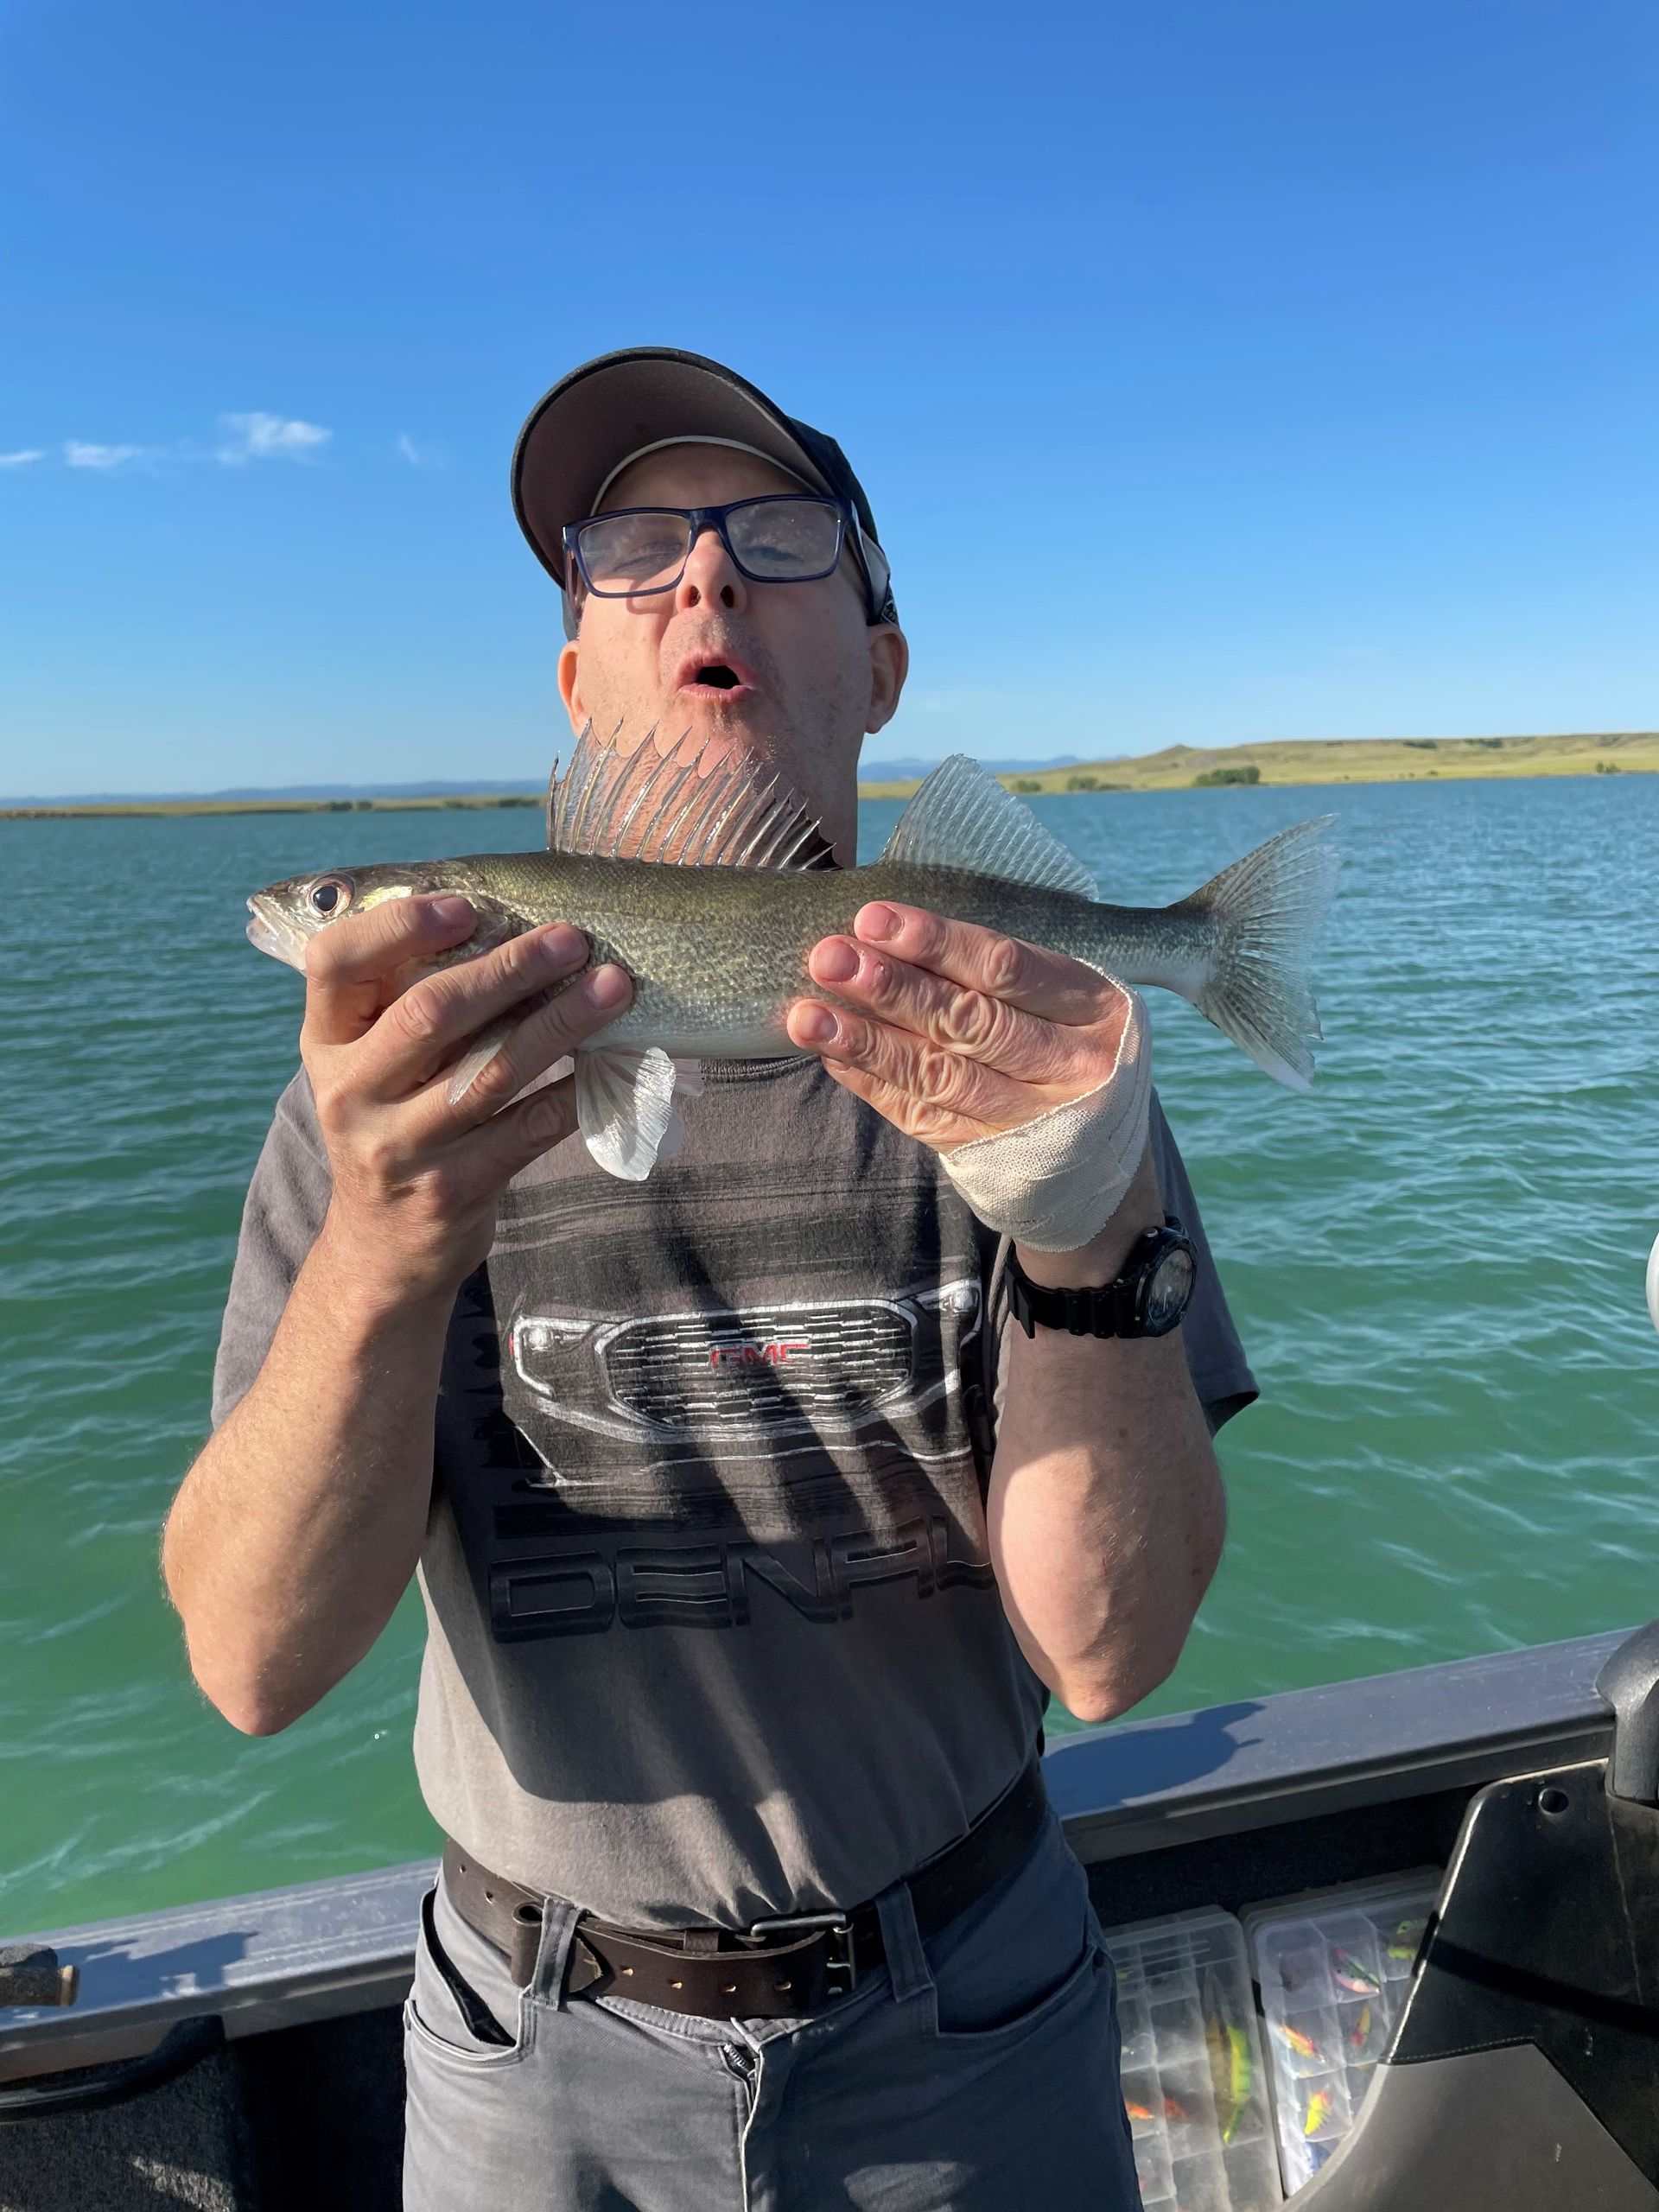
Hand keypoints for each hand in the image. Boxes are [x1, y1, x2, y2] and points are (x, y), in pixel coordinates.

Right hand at [300, 893, 631, 1304]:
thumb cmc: (391, 1124)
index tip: (466, 906)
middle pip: (429, 1013)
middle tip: (570, 939)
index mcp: (325, 1043)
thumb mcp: (370, 1063)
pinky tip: (611, 1060)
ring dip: (560, 1022)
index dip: (398, 926)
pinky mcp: (452, 1190)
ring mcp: (399, 1147)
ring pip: (490, 1071)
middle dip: (508, 968)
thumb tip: (501, 918)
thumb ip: (404, 1000)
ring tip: (613, 987)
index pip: (335, 962)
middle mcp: (350, 1093)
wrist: (380, 1250)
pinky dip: (573, 1092)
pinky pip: (527, 1130)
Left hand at [786, 902, 1136, 1145]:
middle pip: (969, 1023)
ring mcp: (1033, 1119)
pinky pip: (925, 1117)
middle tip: (829, 959)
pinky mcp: (994, 1157)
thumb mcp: (1070, 997)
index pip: (1006, 969)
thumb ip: (1000, 969)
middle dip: (891, 989)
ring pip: (940, 1076)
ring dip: (866, 1043)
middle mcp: (1070, 1067)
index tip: (873, 920)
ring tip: (808, 1016)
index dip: (937, 944)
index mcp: (1093, 1007)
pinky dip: (874, 1085)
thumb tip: (888, 932)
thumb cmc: (1074, 1042)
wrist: (1111, 1155)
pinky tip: (832, 1057)